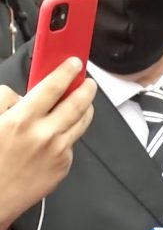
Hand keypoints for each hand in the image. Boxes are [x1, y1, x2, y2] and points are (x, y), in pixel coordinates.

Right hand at [0, 58, 95, 229]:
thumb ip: (3, 102)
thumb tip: (21, 95)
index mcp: (21, 121)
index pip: (53, 87)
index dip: (66, 72)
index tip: (74, 62)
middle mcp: (44, 136)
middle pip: (77, 104)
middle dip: (86, 88)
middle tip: (88, 81)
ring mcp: (57, 152)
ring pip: (81, 122)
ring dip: (86, 107)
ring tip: (84, 100)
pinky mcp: (62, 167)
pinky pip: (71, 143)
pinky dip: (69, 132)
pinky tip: (61, 130)